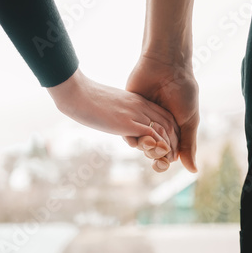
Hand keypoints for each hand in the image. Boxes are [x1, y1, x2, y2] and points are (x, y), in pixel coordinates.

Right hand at [47, 68, 179, 168]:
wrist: (76, 93)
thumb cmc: (87, 100)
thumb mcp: (110, 106)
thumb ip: (119, 113)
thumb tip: (117, 122)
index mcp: (137, 100)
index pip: (163, 114)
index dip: (171, 130)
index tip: (172, 143)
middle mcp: (140, 105)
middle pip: (168, 122)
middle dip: (175, 140)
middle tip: (174, 155)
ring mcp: (135, 113)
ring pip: (163, 129)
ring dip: (169, 146)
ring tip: (170, 159)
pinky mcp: (128, 122)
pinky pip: (152, 133)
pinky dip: (160, 144)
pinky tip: (162, 153)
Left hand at [125, 52, 199, 172]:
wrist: (165, 66)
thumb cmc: (182, 91)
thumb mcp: (189, 120)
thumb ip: (189, 145)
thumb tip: (193, 171)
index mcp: (174, 130)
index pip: (168, 153)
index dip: (165, 159)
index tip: (165, 160)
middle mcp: (158, 126)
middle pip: (152, 151)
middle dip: (154, 154)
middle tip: (156, 152)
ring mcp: (143, 119)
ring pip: (139, 142)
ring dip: (143, 146)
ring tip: (147, 141)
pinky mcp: (129, 112)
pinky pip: (127, 129)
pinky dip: (131, 135)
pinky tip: (138, 134)